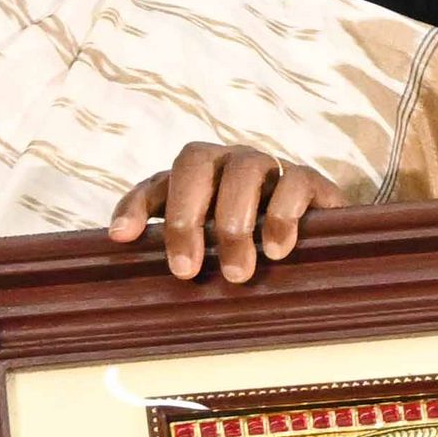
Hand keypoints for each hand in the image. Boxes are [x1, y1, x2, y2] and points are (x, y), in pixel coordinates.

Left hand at [108, 143, 338, 281]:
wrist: (318, 248)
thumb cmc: (250, 252)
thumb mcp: (206, 250)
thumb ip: (169, 242)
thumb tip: (119, 240)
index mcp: (197, 177)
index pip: (158, 180)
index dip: (136, 205)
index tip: (124, 239)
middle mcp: (229, 162)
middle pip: (196, 162)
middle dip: (185, 217)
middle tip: (187, 271)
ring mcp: (270, 167)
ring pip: (245, 170)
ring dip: (235, 222)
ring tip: (237, 273)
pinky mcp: (310, 181)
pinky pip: (294, 181)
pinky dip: (283, 215)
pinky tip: (277, 250)